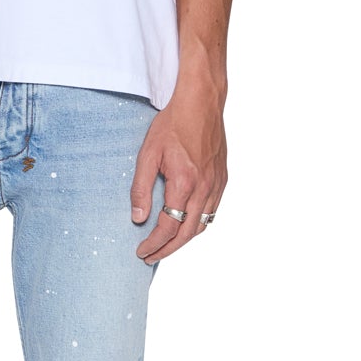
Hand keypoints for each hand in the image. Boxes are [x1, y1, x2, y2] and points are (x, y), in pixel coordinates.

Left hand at [130, 87, 225, 262]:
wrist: (201, 103)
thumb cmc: (173, 124)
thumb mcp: (148, 154)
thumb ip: (141, 188)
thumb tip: (138, 217)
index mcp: (184, 183)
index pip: (168, 226)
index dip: (154, 243)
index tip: (142, 251)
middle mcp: (204, 188)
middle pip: (187, 233)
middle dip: (168, 249)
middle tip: (151, 257)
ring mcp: (216, 184)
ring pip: (202, 225)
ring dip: (184, 240)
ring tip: (166, 245)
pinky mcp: (222, 179)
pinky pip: (212, 211)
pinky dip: (198, 224)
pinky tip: (186, 224)